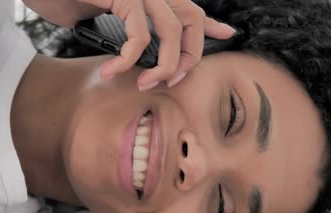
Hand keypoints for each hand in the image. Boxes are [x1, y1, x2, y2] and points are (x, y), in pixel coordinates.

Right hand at [23, 0, 236, 89]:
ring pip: (171, 29)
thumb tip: (146, 50)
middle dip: (188, 56)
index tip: (226, 36)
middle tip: (171, 81)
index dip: (210, 25)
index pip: (191, 10)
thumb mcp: (104, 17)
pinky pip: (138, 33)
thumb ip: (132, 28)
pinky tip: (110, 71)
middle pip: (191, 19)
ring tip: (143, 83)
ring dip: (163, 64)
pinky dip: (128, 59)